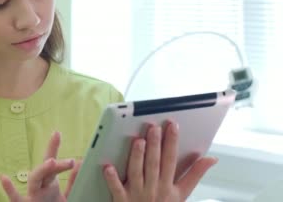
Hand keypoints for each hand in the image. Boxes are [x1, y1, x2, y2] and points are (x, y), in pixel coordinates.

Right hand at [0, 131, 81, 201]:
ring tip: (51, 162)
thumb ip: (73, 181)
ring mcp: (32, 196)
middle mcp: (39, 186)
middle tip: (70, 161)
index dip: (53, 146)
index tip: (57, 132)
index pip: (52, 162)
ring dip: (42, 170)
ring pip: (35, 179)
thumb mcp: (67, 196)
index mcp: (49, 183)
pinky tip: (4, 178)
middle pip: (47, 170)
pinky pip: (16, 199)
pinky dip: (10, 189)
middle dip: (56, 164)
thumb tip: (80, 162)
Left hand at [103, 122, 217, 201]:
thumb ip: (194, 174)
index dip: (172, 142)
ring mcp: (137, 194)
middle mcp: (154, 188)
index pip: (172, 160)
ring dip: (138, 157)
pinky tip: (108, 167)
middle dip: (156, 145)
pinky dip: (112, 179)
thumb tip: (211, 158)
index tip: (173, 126)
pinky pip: (116, 189)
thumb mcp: (182, 194)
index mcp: (168, 185)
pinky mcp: (122, 201)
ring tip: (138, 141)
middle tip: (154, 128)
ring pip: (137, 173)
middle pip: (155, 164)